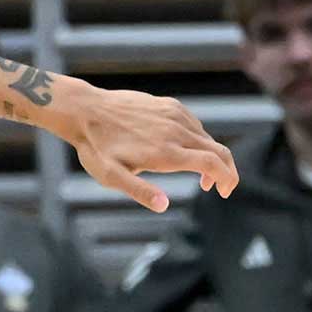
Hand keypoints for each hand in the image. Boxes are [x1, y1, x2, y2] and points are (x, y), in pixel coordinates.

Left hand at [67, 84, 237, 210]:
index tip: (224, 192)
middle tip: (218, 188)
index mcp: (166, 152)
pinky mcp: (169, 105)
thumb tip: (164, 206)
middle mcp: (176, 131)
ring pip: (207, 137)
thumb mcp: (111, 176)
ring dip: (211, 156)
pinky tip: (185, 149)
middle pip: (218, 150)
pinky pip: (194, 124)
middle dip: (226, 171)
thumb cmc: (96, 147)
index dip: (227, 179)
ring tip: (199, 173)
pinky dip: (199, 140)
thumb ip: (139, 192)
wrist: (84, 110)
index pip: (213, 164)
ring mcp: (174, 115)